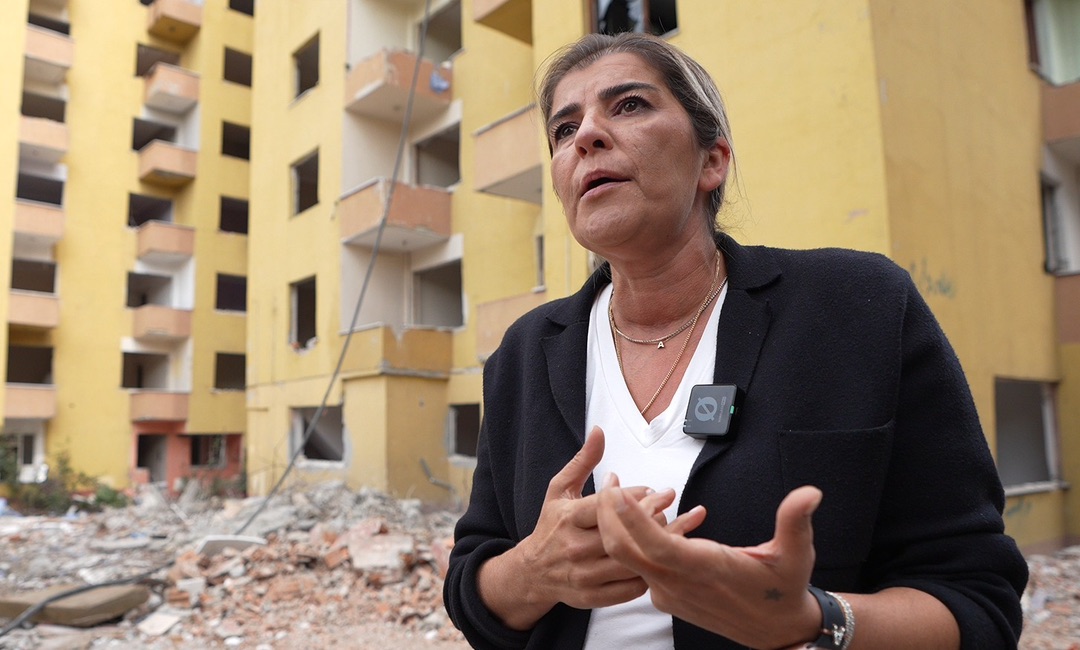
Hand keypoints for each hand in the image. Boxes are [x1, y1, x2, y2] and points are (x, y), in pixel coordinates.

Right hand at [478, 427, 674, 629]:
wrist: (532, 571)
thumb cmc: (551, 525)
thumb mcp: (560, 489)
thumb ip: (583, 461)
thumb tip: (600, 432)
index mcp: (568, 518)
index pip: (607, 505)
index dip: (635, 496)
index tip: (656, 491)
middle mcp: (574, 547)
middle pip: (622, 533)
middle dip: (652, 519)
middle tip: (671, 508)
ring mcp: (582, 575)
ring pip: (628, 562)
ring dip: (654, 547)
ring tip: (673, 532)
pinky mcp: (590, 597)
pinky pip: (628, 589)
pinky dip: (647, 575)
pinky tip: (657, 560)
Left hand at [596, 474, 823, 648]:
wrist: (776, 630)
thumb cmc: (784, 589)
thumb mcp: (797, 554)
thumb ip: (796, 521)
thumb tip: (811, 493)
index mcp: (704, 569)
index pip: (656, 544)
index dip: (633, 519)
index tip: (619, 492)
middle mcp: (679, 583)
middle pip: (624, 551)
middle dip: (608, 516)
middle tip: (610, 481)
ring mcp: (668, 591)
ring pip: (629, 557)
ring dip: (621, 525)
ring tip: (627, 492)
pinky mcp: (666, 595)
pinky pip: (641, 565)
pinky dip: (637, 539)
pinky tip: (652, 516)